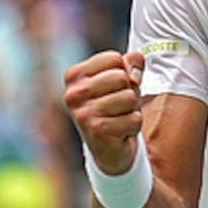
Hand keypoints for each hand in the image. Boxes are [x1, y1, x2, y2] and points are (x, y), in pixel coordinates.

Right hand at [63, 50, 145, 174]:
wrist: (109, 148)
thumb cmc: (115, 106)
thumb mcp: (124, 79)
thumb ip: (132, 63)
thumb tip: (135, 68)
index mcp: (74, 76)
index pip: (115, 58)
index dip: (124, 72)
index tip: (114, 88)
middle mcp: (73, 94)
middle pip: (122, 77)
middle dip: (129, 92)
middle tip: (118, 106)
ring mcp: (83, 113)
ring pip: (129, 98)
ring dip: (132, 110)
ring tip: (119, 118)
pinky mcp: (97, 130)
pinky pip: (134, 118)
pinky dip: (133, 125)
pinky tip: (120, 132)